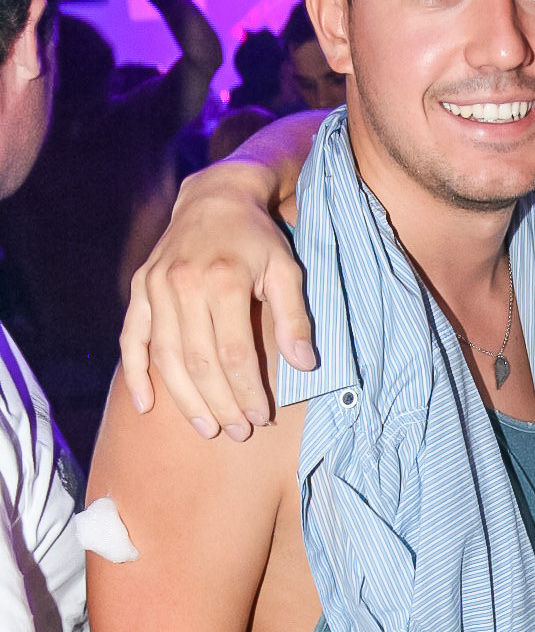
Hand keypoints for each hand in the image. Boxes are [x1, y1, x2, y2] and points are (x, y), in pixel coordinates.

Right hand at [120, 159, 314, 438]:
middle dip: (220, 403)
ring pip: (166, 357)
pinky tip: (147, 405)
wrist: (215, 199)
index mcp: (224, 280)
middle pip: (199, 361)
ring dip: (186, 399)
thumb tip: (304, 365)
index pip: (235, 353)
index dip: (247, 391)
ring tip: (207, 428)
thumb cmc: (257, 240)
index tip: (262, 417)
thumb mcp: (287, 270)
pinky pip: (132, 338)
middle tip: (237, 432)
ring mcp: (156, 287)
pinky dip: (135, 373)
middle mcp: (184, 284)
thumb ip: (295, 318)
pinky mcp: (140, 289)